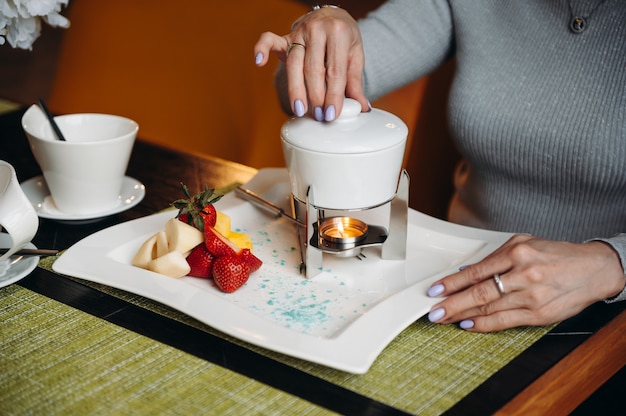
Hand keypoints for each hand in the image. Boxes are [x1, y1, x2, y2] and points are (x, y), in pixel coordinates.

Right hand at [253, 6, 368, 120]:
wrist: (332, 16)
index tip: (331, 114)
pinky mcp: (286, 36)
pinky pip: (269, 39)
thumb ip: (355, 81)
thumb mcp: (355, 55)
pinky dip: (261, 48)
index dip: (333, 95)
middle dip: (315, 96)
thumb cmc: (344, 38)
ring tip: (299, 110)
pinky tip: (259, 62)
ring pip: (294, 63)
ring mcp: (299, 32)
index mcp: (339, 32)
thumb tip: (362, 107)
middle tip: (318, 116)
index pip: (335, 70)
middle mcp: (317, 29)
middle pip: (313, 69)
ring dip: (295, 89)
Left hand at [427, 234, 624, 331]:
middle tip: (432, 310)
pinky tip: (468, 325)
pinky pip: (505, 322)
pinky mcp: (539, 315)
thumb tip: (466, 271)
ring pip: (489, 309)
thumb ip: (495, 257)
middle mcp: (523, 275)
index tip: (435, 290)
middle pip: (479, 293)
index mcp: (517, 254)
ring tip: (444, 318)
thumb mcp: (524, 243)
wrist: (593, 270)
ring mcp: (531, 297)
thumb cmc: (556, 255)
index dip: (452, 283)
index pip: (476, 271)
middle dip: (452, 303)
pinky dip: (484, 325)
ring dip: (462, 315)